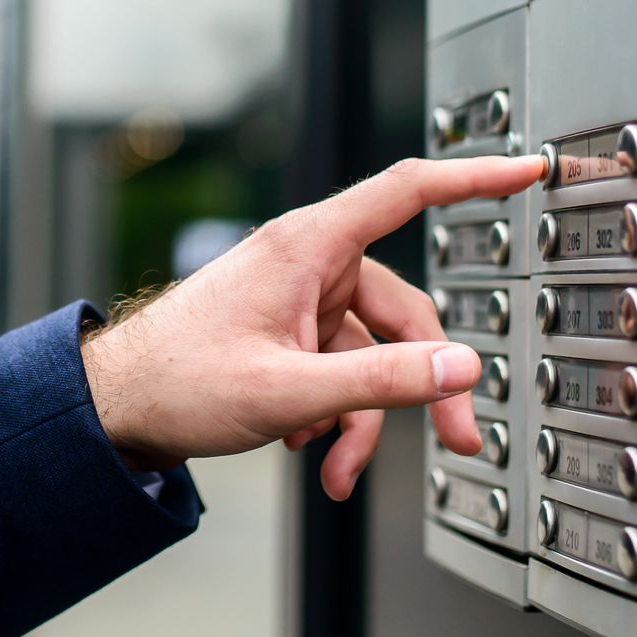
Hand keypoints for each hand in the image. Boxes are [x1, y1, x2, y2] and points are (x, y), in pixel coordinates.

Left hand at [81, 154, 544, 498]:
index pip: (408, 191)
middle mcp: (311, 265)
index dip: (473, 177)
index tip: (524, 169)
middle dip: (422, 384)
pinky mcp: (291, 334)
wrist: (112, 410)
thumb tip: (459, 368)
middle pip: (403, 312)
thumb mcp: (288, 390)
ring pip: (372, 354)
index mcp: (309, 247)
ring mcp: (301, 302)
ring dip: (365, 416)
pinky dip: (336, 412)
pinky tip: (307, 446)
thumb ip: (381, 380)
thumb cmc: (175, 380)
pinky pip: (342, 368)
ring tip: (337, 468)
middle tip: (453, 439)